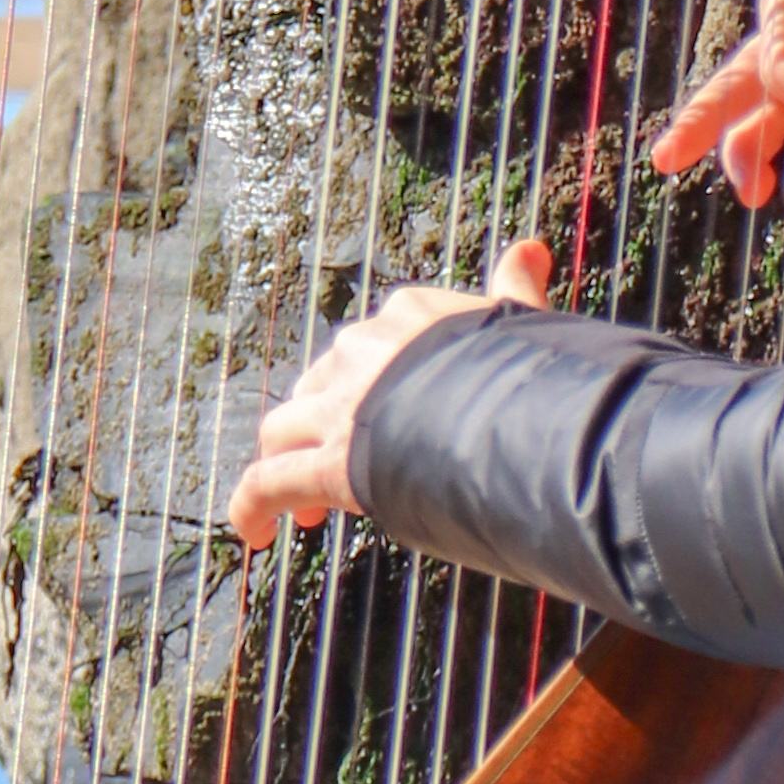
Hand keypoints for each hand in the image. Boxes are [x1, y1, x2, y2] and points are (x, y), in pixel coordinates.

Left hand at [228, 232, 554, 548]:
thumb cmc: (529, 372)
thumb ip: (516, 287)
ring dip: (285, 461)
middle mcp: (363, 353)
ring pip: (283, 429)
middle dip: (324, 426)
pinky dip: (252, 508)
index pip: (371, 346)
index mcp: (408, 317)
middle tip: (342, 466)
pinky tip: (252, 534)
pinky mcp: (327, 463)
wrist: (520, 414)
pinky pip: (269, 484)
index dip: (368, 384)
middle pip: (320, 387)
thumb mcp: (522, 319)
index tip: (381, 417)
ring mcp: (341, 408)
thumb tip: (531, 249)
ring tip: (304, 510)